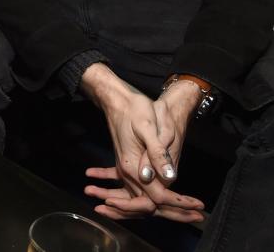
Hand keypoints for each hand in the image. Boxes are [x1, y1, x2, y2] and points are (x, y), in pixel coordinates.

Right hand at [80, 64, 204, 222]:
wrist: (118, 101)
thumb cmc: (135, 110)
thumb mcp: (149, 127)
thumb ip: (157, 153)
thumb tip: (168, 177)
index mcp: (133, 166)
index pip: (156, 196)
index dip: (178, 203)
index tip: (197, 205)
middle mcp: (128, 173)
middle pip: (150, 204)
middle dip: (175, 212)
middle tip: (199, 216)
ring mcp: (127, 170)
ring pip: (145, 199)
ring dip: (167, 208)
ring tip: (191, 211)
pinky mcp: (129, 167)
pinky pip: (141, 191)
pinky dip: (156, 198)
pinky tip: (173, 200)